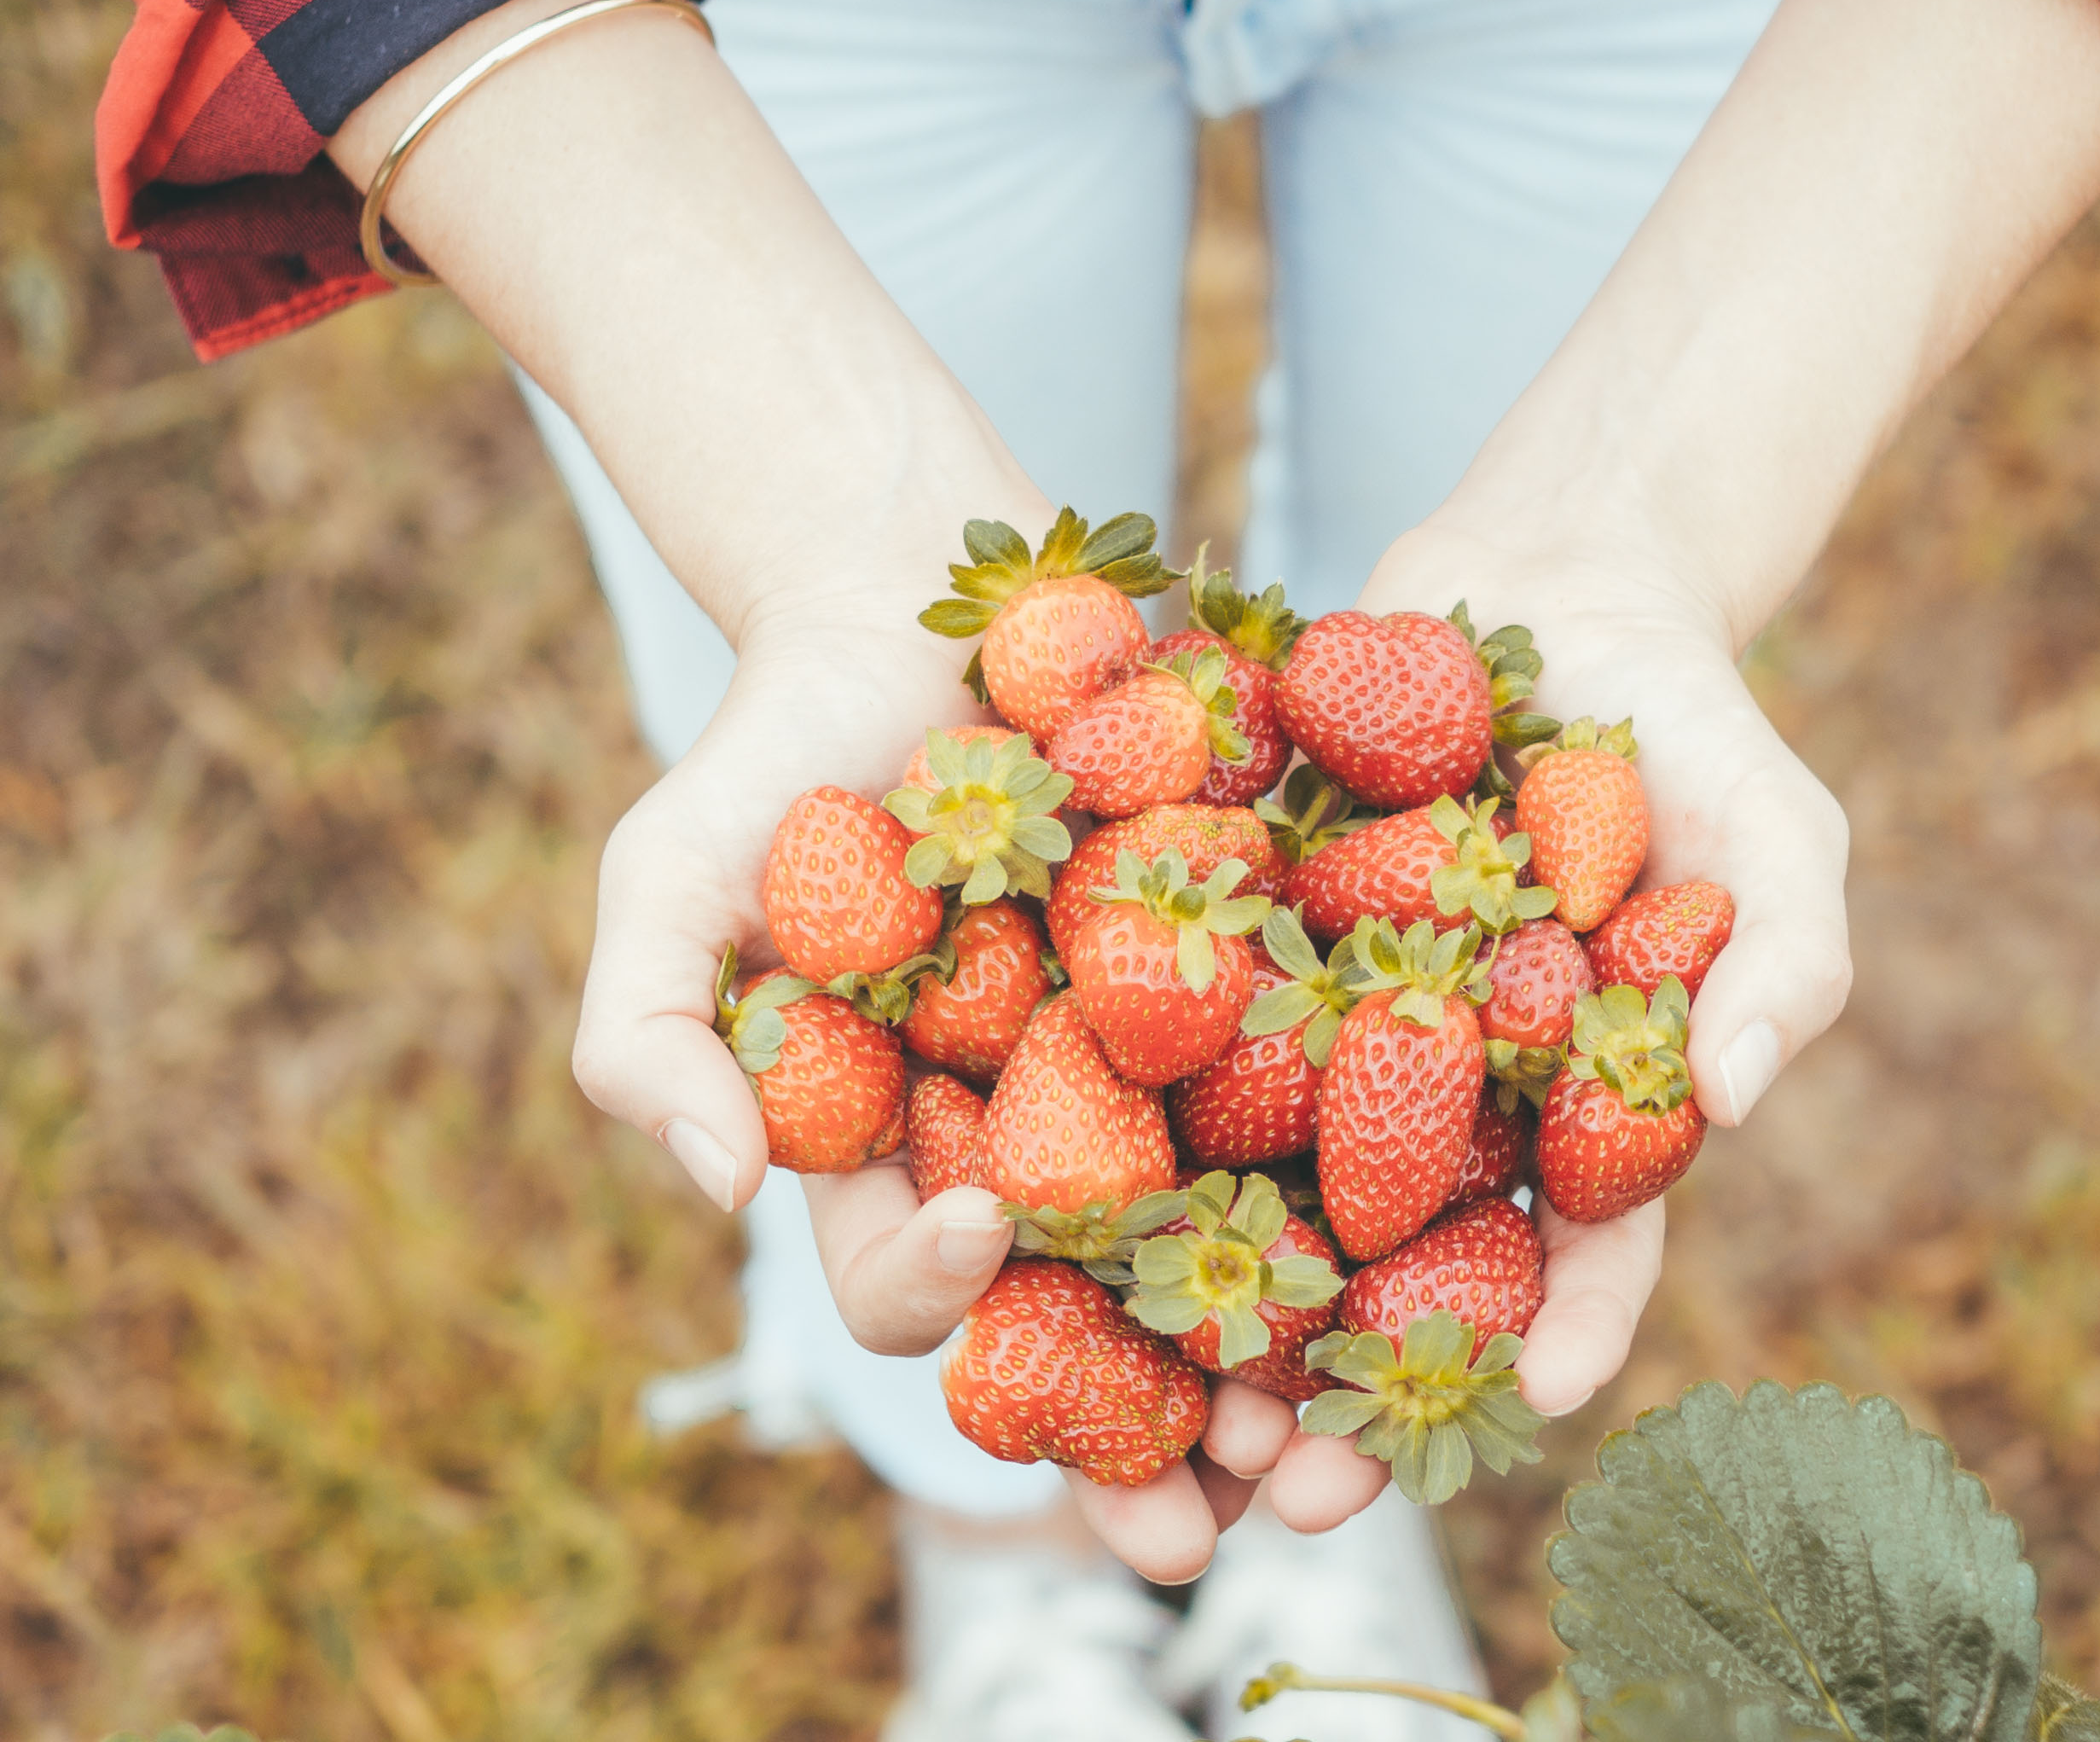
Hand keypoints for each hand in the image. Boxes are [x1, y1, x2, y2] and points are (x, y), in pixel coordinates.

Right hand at [567, 543, 1277, 1583]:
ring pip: (1228, 1235)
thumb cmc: (777, 743)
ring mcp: (1147, 1061)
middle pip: (1098, 1314)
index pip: (917, 1284)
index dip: (944, 1301)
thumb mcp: (669, 878)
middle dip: (1158, 1425)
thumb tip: (723, 1192)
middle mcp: (1034, 1133)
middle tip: (1231, 1505)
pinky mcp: (1242, 974)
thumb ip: (651, 1034)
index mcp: (899, 1150)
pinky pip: (1314, 1074)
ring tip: (1357, 1417)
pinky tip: (1445, 1203)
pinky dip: (1374, 1148)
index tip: (979, 1236)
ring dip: (1293, 1347)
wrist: (916, 596)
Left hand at [1201, 510, 1850, 1531]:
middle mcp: (1447, 1082)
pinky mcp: (1246, 924)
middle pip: (1396, 1256)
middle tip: (1282, 1482)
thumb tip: (1736, 1096)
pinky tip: (1056, 1169)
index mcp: (1577, 1096)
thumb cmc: (1687, 717)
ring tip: (1157, 1381)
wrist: (1552, 573)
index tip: (1526, 1398)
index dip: (1559, 1327)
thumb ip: (1783, 958)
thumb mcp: (1775, 826)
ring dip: (1212, 1292)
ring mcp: (1338, 1008)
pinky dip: (1127, 1096)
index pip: (1581, 1244)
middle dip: (1346, 1379)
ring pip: (1265, 1171)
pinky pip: (1182, 1016)